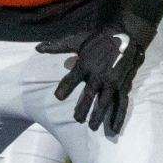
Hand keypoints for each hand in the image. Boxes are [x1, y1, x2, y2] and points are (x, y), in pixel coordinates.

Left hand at [38, 18, 152, 134]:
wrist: (125, 35)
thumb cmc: (98, 39)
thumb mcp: (77, 40)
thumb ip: (58, 47)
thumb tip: (37, 48)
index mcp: (86, 64)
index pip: (72, 79)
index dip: (65, 88)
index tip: (58, 97)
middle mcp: (99, 75)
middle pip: (89, 95)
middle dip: (83, 109)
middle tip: (77, 119)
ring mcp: (112, 82)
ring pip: (104, 102)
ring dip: (98, 115)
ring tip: (93, 127)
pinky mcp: (123, 85)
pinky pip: (120, 103)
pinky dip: (118, 116)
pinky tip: (114, 128)